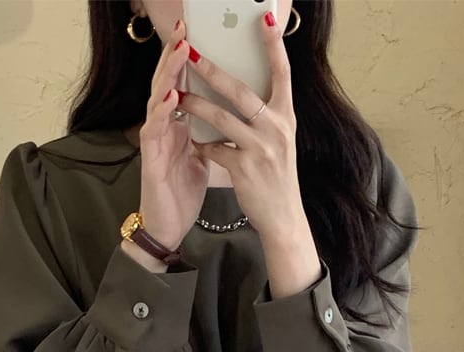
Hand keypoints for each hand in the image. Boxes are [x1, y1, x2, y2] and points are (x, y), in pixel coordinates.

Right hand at [135, 19, 208, 250]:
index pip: (182, 86)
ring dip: (168, 75)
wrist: (168, 227)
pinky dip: (161, 113)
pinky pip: (154, 132)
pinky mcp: (150, 161)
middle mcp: (163, 129)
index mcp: (178, 127)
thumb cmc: (182, 194)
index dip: (189, 62)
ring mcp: (155, 143)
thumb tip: (231, 120)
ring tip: (180, 51)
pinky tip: (171, 98)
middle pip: (167, 85)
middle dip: (176, 56)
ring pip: (157, 101)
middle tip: (185, 28)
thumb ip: (209, 137)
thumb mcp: (202, 160)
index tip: (199, 34)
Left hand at [178, 12, 306, 243]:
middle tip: (191, 52)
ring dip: (195, 105)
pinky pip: (214, 149)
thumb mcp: (280, 143)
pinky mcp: (244, 168)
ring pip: (220, 117)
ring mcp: (260, 148)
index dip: (275, 46)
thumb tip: (244, 94)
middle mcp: (277, 129)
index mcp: (286, 118)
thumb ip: (266, 118)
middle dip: (212, 70)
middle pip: (241, 90)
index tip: (266, 18)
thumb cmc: (277, 179)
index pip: (283, 74)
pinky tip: (195, 144)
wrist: (283, 219)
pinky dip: (202, 145)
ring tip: (177, 95)